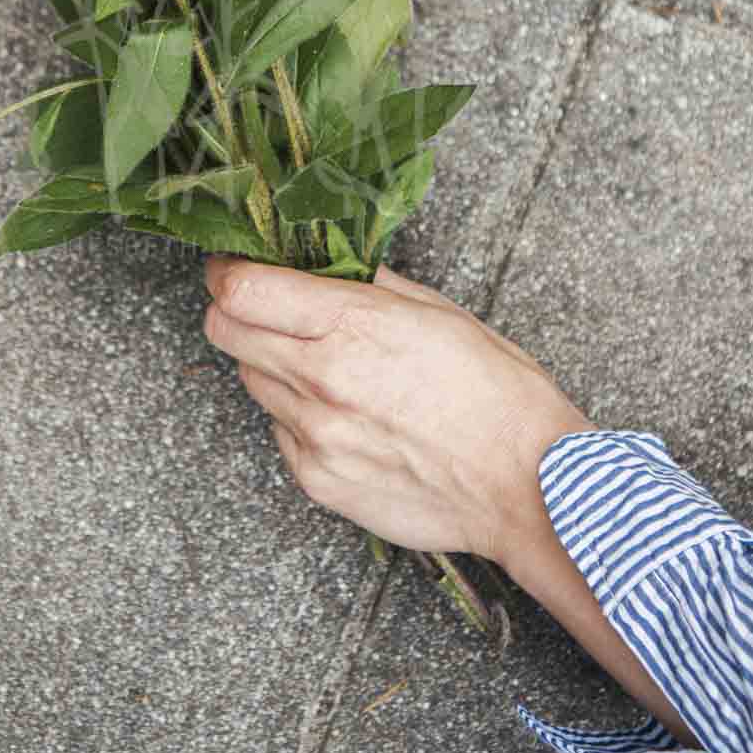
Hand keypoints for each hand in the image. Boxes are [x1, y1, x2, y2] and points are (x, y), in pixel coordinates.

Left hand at [204, 257, 697, 743]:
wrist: (527, 487)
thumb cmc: (498, 394)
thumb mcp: (440, 312)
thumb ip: (370, 286)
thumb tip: (326, 265)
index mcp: (354, 326)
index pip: (241, 289)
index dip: (228, 272)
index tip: (232, 267)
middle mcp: (322, 380)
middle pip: (225, 332)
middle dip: (236, 312)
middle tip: (263, 308)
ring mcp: (315, 436)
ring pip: (252, 381)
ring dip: (272, 365)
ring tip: (327, 369)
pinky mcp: (317, 480)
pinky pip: (280, 432)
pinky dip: (299, 417)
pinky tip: (349, 417)